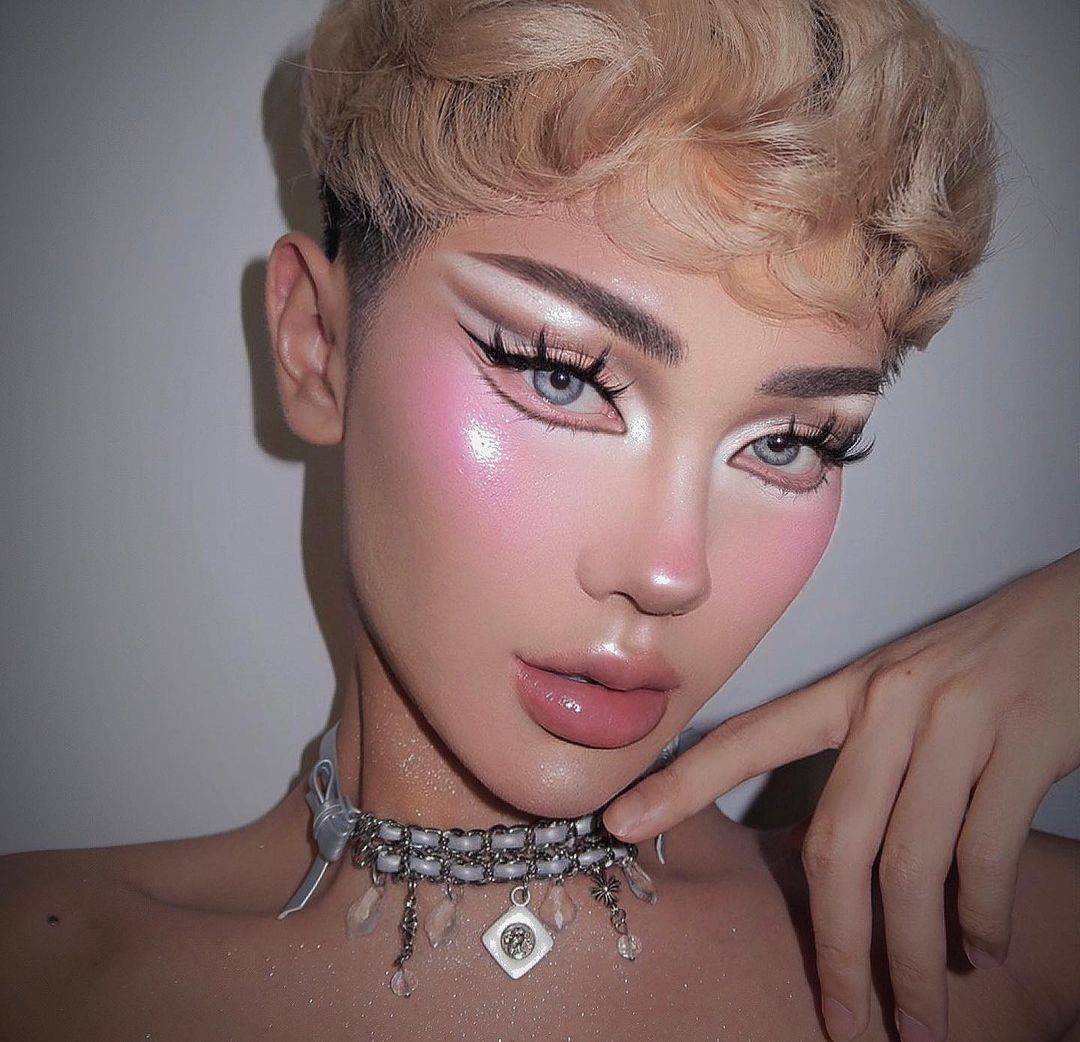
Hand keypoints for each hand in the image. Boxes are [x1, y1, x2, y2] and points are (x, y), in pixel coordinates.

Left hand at [602, 550, 1079, 1041]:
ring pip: (910, 864)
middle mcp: (890, 702)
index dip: (681, 786)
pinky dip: (982, 918)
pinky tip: (980, 946)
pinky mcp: (1024, 740)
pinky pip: (984, 852)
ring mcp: (956, 719)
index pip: (747, 739)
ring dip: (914, 957)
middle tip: (845, 1020)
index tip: (617, 824)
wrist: (1073, 617)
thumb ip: (859, 759)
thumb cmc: (982, 663)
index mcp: (849, 690)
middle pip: (835, 843)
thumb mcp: (904, 694)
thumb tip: (829, 858)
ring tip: (920, 1015)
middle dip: (836, 947)